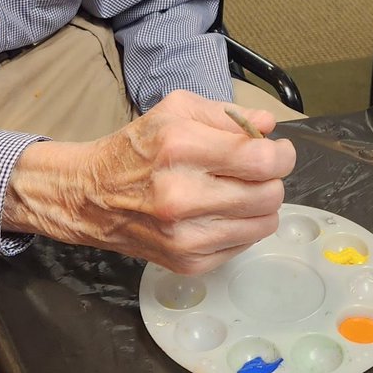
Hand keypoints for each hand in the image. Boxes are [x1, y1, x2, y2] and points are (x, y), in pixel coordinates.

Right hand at [2, 90, 295, 272]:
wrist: (90, 197)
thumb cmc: (138, 148)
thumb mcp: (176, 110)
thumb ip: (228, 115)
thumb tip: (269, 126)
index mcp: (180, 148)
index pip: (262, 160)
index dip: (281, 154)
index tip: (277, 151)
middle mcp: (181, 196)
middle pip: (270, 194)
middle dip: (272, 179)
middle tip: (257, 171)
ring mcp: (184, 236)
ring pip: (264, 223)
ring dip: (262, 205)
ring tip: (241, 191)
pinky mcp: (187, 263)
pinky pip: (244, 245)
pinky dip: (242, 227)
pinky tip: (220, 212)